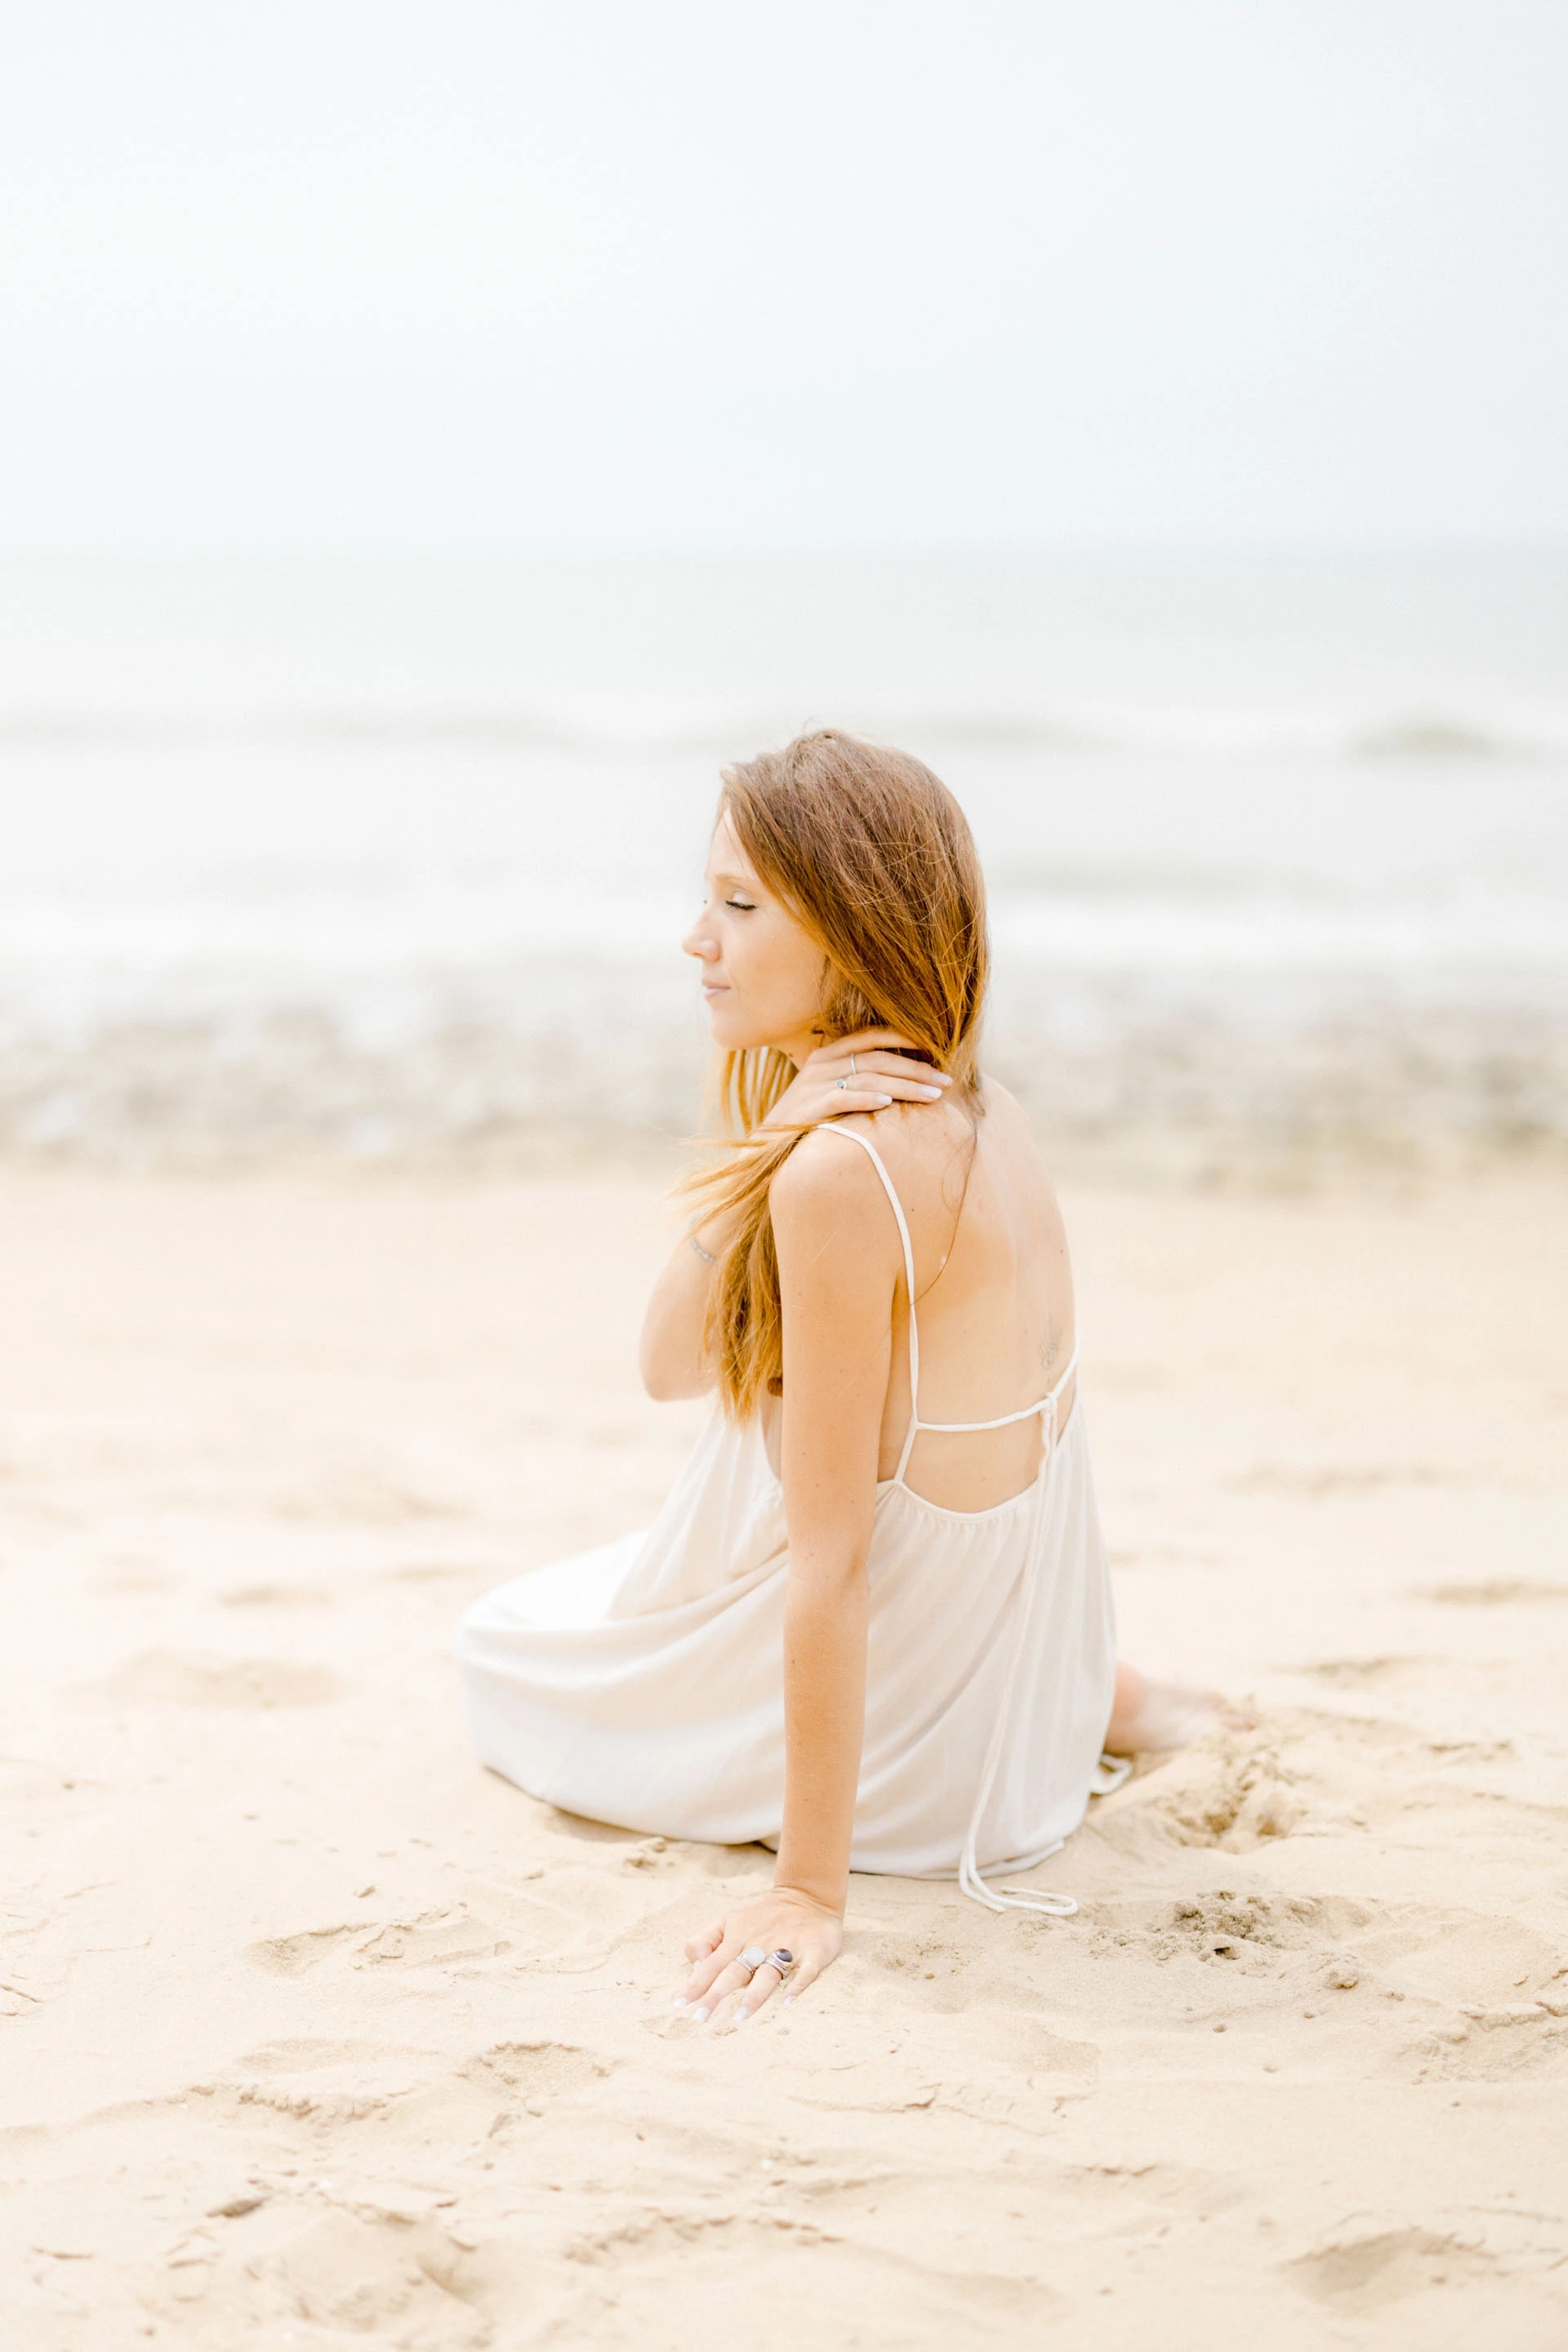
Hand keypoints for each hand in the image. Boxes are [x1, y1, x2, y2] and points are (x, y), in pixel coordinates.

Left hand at [672, 1886, 843, 2026]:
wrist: (807, 1897)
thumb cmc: (761, 1918)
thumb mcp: (729, 1921)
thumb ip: (705, 1941)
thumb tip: (695, 1967)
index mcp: (738, 1939)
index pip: (712, 1965)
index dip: (696, 1983)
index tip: (679, 2004)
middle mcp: (759, 1945)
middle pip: (735, 1972)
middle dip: (717, 1994)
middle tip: (701, 2018)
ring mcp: (787, 1949)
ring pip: (768, 1974)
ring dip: (754, 1994)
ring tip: (740, 2016)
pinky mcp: (813, 1952)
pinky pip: (806, 1971)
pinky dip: (798, 1985)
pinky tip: (789, 2001)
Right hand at [761, 1029, 950, 1130]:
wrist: (766, 1145)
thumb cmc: (807, 1118)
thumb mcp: (830, 1090)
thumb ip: (858, 1079)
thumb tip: (902, 1079)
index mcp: (829, 1053)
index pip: (872, 1036)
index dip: (904, 1039)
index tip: (935, 1052)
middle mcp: (823, 1063)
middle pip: (878, 1058)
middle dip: (916, 1068)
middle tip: (945, 1081)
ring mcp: (815, 1084)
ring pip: (870, 1077)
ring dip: (905, 1086)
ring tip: (933, 1096)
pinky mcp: (810, 1106)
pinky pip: (843, 1098)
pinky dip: (867, 1099)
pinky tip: (889, 1104)